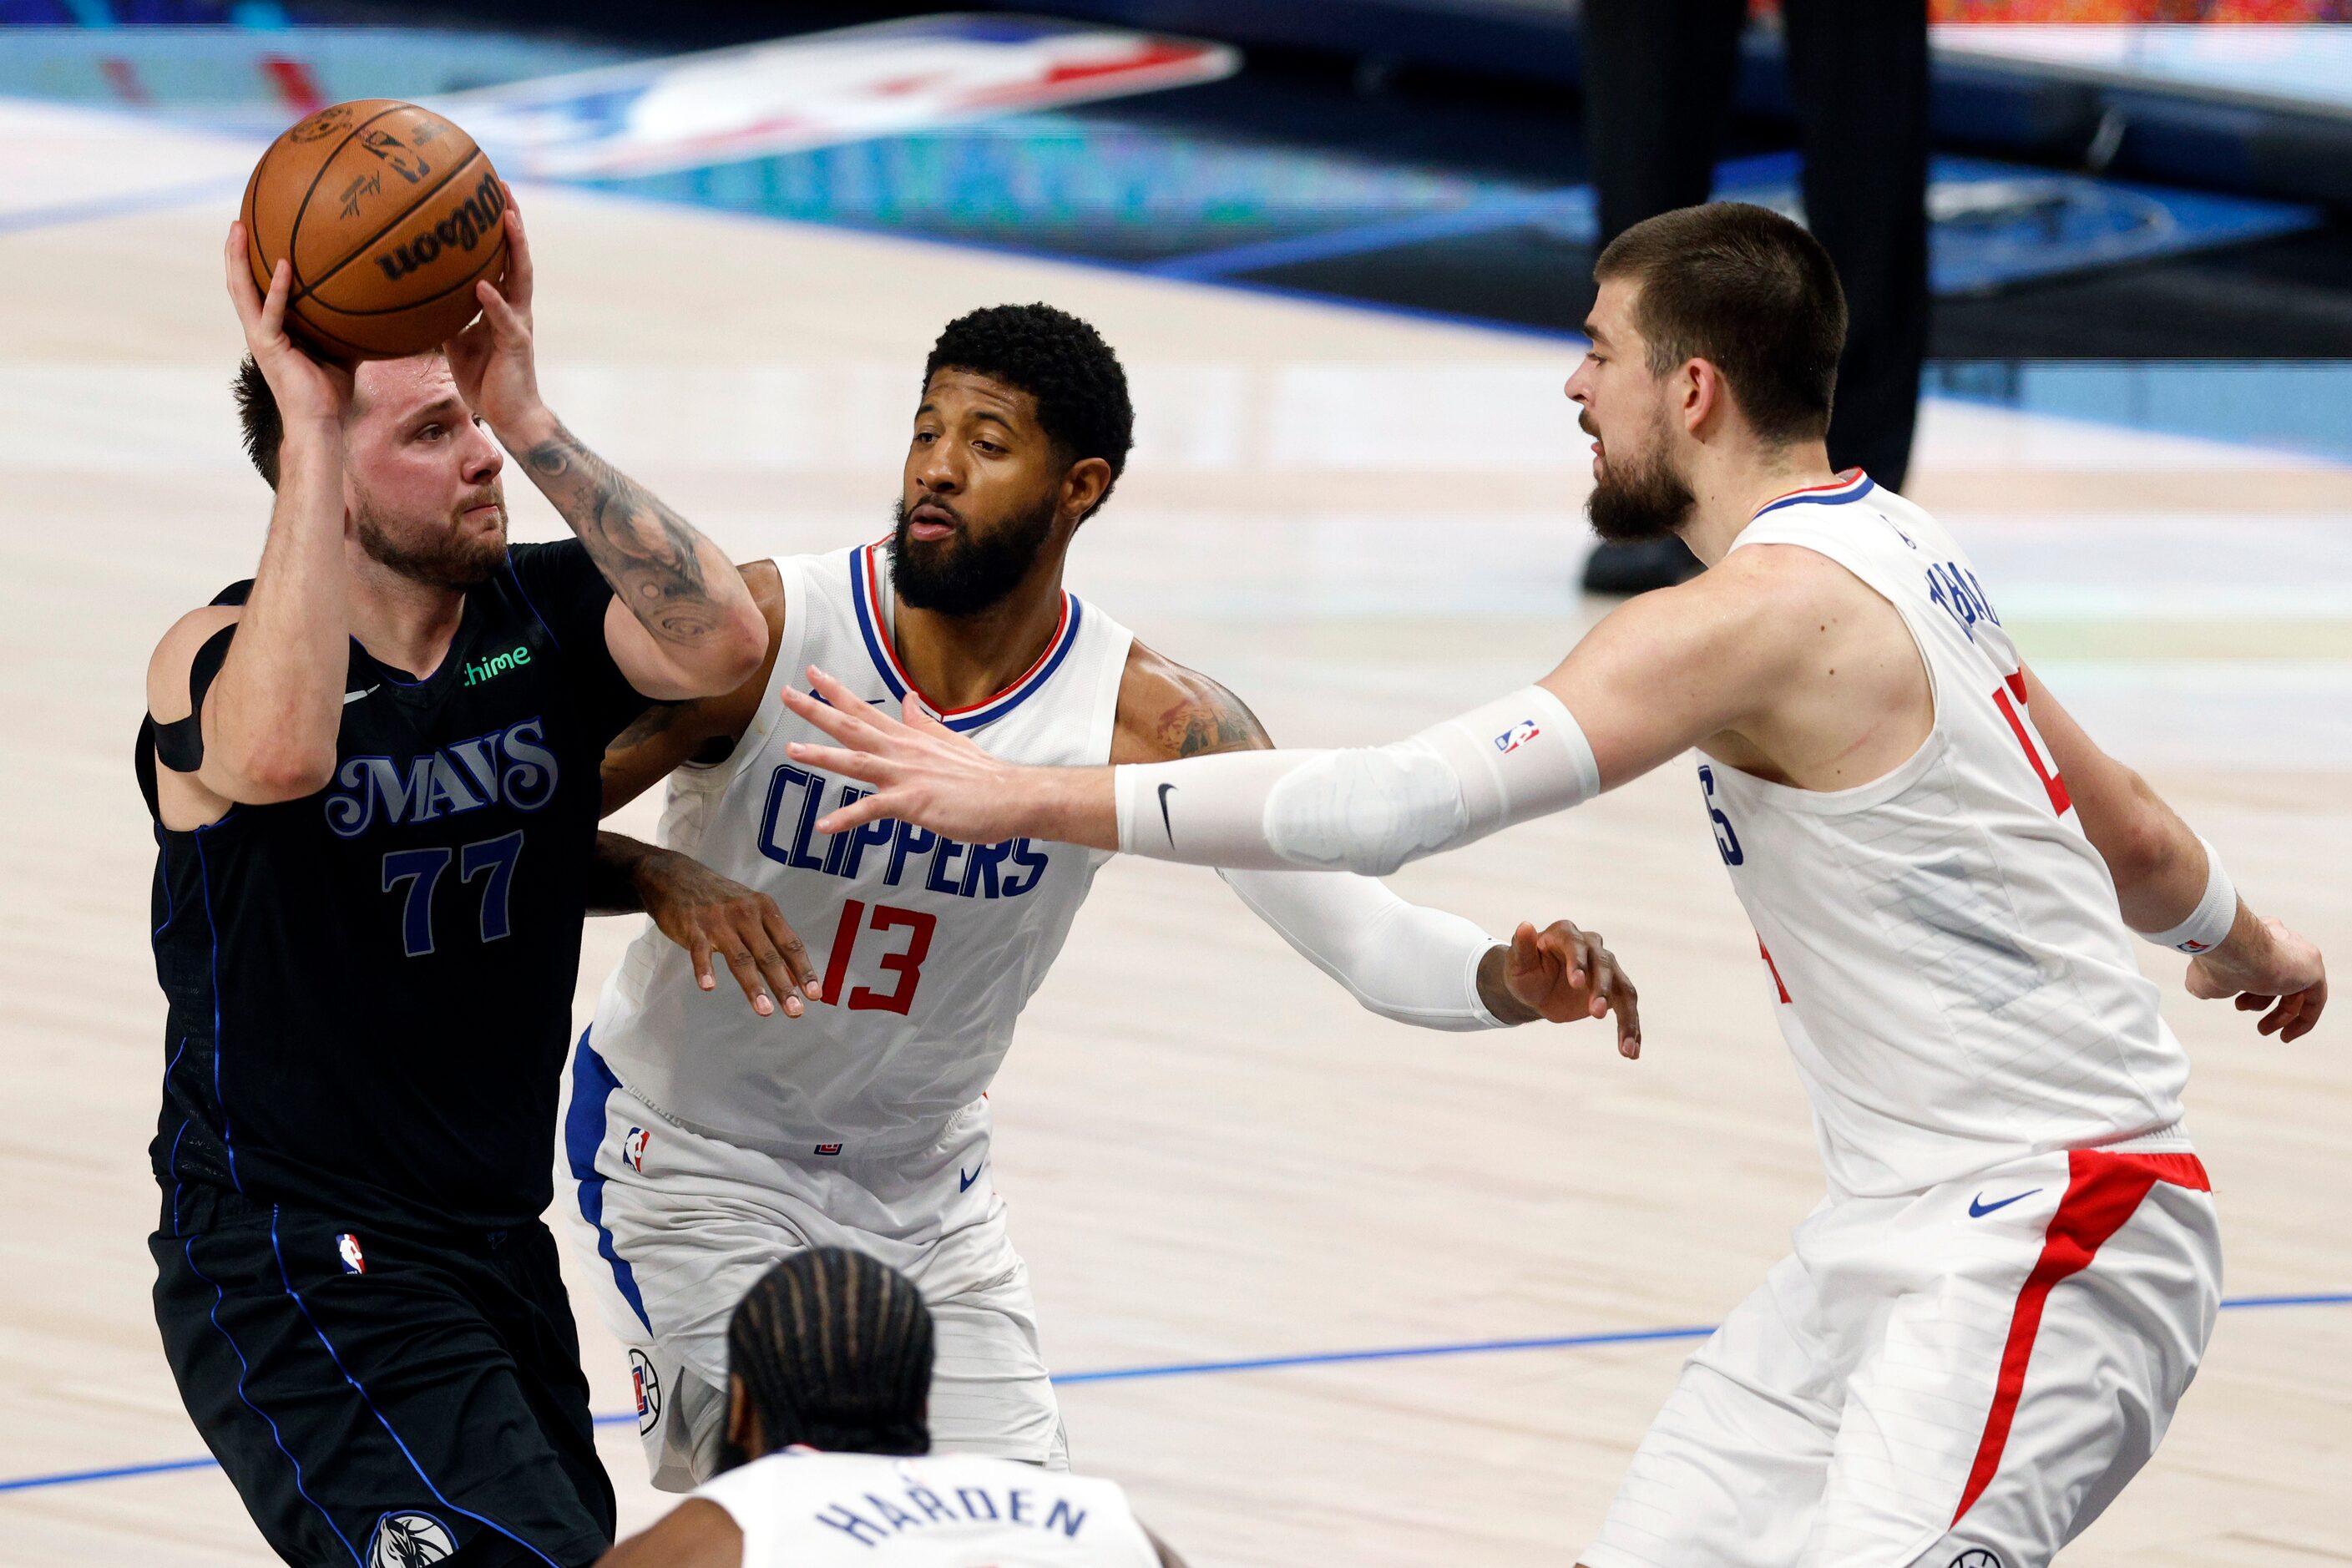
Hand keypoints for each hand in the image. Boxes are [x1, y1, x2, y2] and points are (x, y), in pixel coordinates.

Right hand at [225, 222, 351, 425]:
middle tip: (236, 221)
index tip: (253, 234)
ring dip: (237, 259)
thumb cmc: (330, 390)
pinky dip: (275, 289)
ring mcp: (261, 337)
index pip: (254, 290)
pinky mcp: (270, 347)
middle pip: (239, 283)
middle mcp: (260, 329)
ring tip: (238, 228)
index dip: (249, 263)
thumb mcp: (341, 349)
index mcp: (272, 328)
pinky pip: (270, 313)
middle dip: (234, 252)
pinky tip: (282, 265)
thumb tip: (373, 305)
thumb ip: (346, 325)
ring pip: (241, 291)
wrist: (321, 421)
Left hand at [443, 187, 542, 433]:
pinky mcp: (516, 345)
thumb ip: (443, 316)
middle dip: (511, 218)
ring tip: (505, 217)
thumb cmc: (485, 379)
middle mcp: (515, 306)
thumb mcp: (455, 341)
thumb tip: (410, 298)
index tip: (486, 191)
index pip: (502, 255)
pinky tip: (481, 284)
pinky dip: (492, 301)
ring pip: (519, 277)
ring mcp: (518, 323)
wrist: (512, 416)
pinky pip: (503, 319)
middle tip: (500, 184)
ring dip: (514, 246)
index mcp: (502, 303)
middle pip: (516, 253)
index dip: (496, 224)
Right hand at [636, 847, 818, 1017]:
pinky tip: (708, 986)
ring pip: (740, 957)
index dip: (804, 970)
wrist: (677, 876)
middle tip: (795, 1011)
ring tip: (765, 1010)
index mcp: (765, 910)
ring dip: (753, 986)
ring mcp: (719, 921)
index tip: (815, 994)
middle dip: (784, 985)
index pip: (790, 944)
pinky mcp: (693, 927)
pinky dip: (704, 969)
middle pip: (769, 955)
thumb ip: (771, 942)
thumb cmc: (721, 900)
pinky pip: (700, 951)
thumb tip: (795, 976)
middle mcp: (746, 915)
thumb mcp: (752, 912)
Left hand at [781, 667, 1039, 842]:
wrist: (1012, 796)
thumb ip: (923, 723)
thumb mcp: (950, 741)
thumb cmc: (982, 775)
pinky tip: (823, 826)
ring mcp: (907, 775)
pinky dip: (847, 818)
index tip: (812, 674)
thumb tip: (908, 700)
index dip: (836, 692)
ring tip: (791, 750)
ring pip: (856, 762)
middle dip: (817, 709)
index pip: (866, 709)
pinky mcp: (914, 803)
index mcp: (910, 737)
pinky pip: (874, 810)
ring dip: (822, 757)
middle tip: (786, 693)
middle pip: (853, 726)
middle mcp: (903, 750)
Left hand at [1501, 920, 1640, 1056]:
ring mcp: (1606, 968)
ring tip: (1626, 1047)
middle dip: (1602, 989)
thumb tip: (1525, 925)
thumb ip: (1522, 946)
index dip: (1578, 962)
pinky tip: (1631, 1051)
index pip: (1576, 945)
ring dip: (1627, 1017)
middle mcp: (1591, 947)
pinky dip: (1631, 1030)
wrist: (1534, 990)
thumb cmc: (1523, 973)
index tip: (1577, 984)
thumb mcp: (1517, 963)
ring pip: (1623, 989)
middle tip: (1596, 1013)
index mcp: (1565, 934)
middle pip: (1604, 965)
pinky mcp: (1614, 990)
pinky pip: (1627, 1008)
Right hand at [2187, 914, 2325, 1041]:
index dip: (2250, 990)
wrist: (2232, 947)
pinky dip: (2303, 1019)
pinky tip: (2287, 1035)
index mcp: (2254, 937)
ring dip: (2279, 1016)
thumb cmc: (2214, 958)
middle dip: (2262, 1002)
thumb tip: (2201, 989)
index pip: (2261, 964)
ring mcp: (2298, 955)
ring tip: (2262, 1029)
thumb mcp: (2201, 975)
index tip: (2239, 1006)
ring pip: (2295, 991)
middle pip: (2278, 979)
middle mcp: (2280, 942)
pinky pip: (2315, 999)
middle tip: (2246, 1013)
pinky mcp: (2312, 969)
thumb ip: (2207, 981)